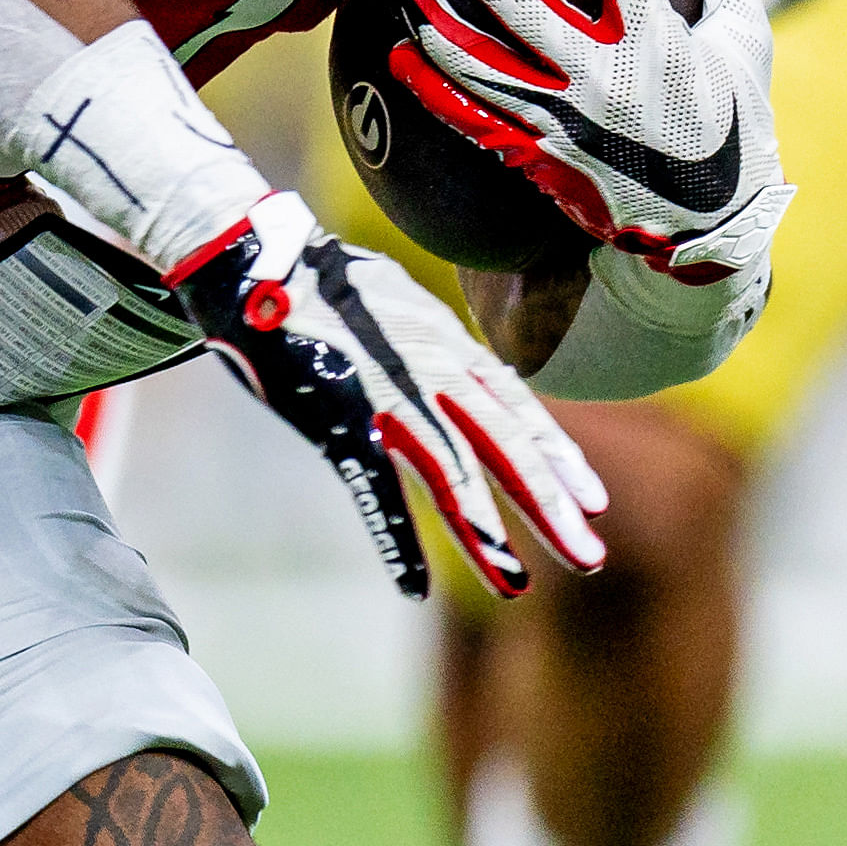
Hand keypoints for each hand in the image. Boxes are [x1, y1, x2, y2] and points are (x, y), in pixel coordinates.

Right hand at [176, 194, 605, 599]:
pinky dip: (396, 540)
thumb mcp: (393, 300)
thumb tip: (451, 354)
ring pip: (452, 472)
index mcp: (444, 342)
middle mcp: (431, 368)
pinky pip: (376, 488)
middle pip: (505, 445)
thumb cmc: (315, 280)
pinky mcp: (340, 416)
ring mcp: (388, 392)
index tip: (592, 501)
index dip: (557, 456)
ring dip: (485, 534)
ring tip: (515, 585)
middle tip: (590, 558)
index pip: (517, 407)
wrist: (254, 258)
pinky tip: (413, 586)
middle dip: (549, 506)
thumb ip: (426, 336)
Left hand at [400, 0, 791, 281]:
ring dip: (442, 28)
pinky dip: (434, 89)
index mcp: (658, 44)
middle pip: (528, 13)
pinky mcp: (538, 156)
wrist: (708, 228)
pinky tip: (402, 58)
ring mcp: (563, 123)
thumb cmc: (731, 120)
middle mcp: (604, 82)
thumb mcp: (743, 39)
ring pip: (485, 69)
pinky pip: (474, 119)